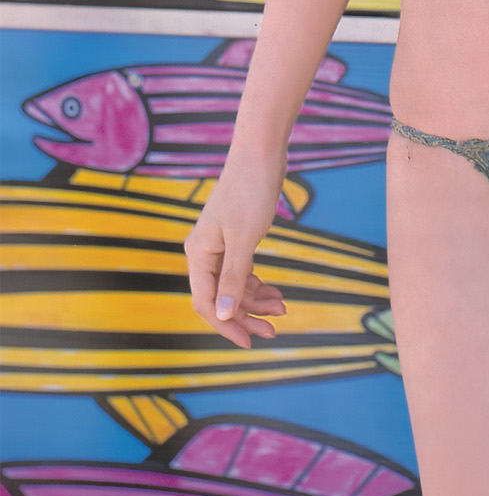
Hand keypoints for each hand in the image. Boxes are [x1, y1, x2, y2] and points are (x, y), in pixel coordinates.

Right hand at [185, 159, 287, 349]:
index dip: (227, 325)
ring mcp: (220, 246)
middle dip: (246, 316)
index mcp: (198, 254)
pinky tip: (275, 293)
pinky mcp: (236, 238)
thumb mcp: (245, 239)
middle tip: (274, 331)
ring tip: (282, 309)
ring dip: (255, 301)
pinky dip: (257, 284)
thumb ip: (233, 278)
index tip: (250, 341)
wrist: (261, 153)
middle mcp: (204, 253)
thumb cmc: (251, 191)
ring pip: (234, 287)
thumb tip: (224, 315)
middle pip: (221, 298)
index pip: (206, 304)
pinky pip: (242, 271)